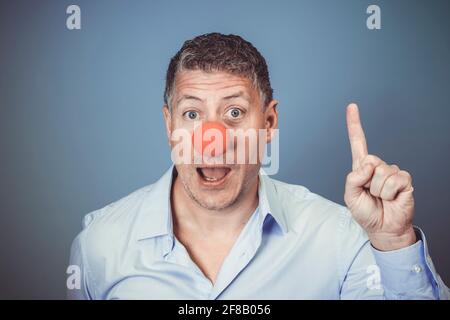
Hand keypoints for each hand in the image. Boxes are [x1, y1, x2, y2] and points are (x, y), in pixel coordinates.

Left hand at [344, 103, 415, 250]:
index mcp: (362, 167)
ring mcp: (392, 172)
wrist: (383, 228)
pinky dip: (389, 193)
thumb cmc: (366, 212)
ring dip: (377, 190)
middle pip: (369, 160)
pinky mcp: (404, 180)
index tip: (352, 106)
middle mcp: (377, 166)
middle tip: (371, 194)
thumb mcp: (350, 196)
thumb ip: (353, 179)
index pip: (358, 142)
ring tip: (380, 198)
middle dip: (366, 182)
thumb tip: (368, 164)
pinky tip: (391, 198)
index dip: (354, 124)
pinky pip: (393, 180)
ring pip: (381, 173)